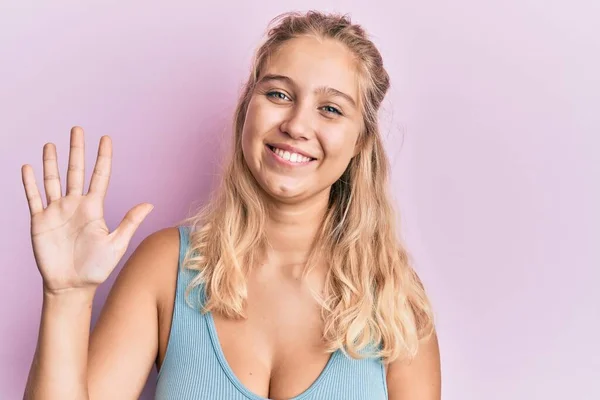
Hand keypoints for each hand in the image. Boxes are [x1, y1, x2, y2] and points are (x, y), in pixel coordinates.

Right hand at [21, 126, 153, 293]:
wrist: (72, 286)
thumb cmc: (97, 268)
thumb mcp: (116, 243)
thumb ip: (130, 222)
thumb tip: (150, 204)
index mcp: (94, 208)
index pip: (100, 176)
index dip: (103, 157)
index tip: (106, 138)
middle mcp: (75, 205)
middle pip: (75, 171)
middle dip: (76, 150)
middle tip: (78, 128)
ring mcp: (56, 212)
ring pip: (53, 180)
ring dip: (51, 162)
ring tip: (52, 144)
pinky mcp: (40, 222)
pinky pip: (34, 198)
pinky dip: (30, 183)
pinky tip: (28, 167)